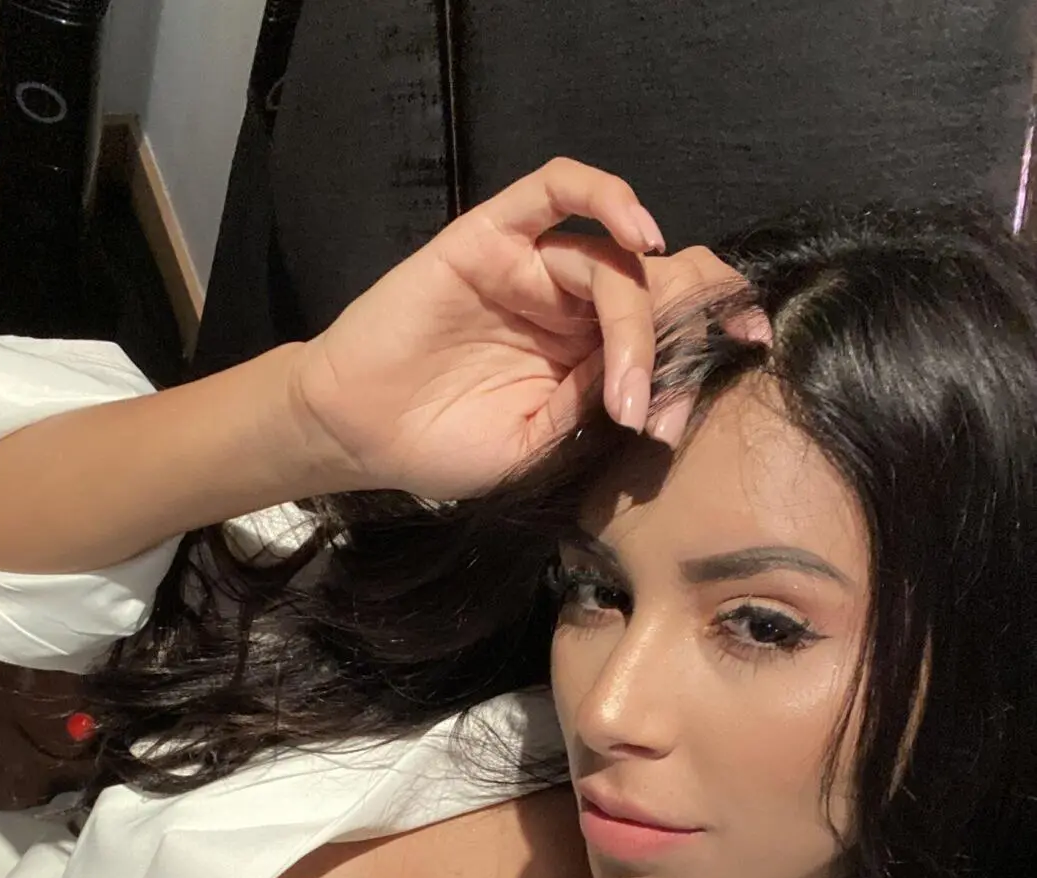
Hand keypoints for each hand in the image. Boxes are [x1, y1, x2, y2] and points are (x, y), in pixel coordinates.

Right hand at [288, 157, 766, 500]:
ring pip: (616, 259)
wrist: (361, 433)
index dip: (717, 325)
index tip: (754, 347)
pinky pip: (557, 190)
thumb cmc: (446, 448)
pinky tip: (640, 236)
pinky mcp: (492, 238)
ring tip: (628, 394)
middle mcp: (570, 305)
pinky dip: (607, 196)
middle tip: (700, 371)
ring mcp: (533, 268)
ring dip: (641, 323)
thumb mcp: (543, 447)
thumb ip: (598, 408)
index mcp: (589, 354)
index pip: (672, 321)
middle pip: (660, 279)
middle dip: (695, 320)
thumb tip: (664, 383)